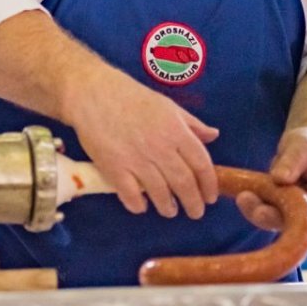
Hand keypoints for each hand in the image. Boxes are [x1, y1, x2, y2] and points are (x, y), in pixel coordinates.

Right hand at [68, 70, 218, 219]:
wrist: (93, 93)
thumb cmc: (131, 97)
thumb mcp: (167, 105)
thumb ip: (191, 123)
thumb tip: (213, 135)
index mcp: (175, 130)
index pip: (201, 164)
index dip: (209, 184)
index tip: (210, 196)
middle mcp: (160, 147)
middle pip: (184, 184)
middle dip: (193, 203)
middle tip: (195, 212)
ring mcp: (136, 160)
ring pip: (160, 193)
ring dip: (168, 207)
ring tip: (169, 210)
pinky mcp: (114, 168)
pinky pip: (131, 195)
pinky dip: (138, 205)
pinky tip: (141, 206)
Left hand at [236, 126, 306, 238]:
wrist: (304, 144)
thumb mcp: (303, 145)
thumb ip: (293, 161)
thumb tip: (280, 178)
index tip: (296, 233)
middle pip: (298, 223)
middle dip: (275, 219)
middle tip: (256, 211)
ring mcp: (296, 210)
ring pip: (278, 220)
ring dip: (259, 214)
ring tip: (243, 198)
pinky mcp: (280, 207)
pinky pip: (266, 211)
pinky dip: (254, 206)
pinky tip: (242, 196)